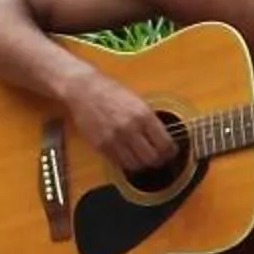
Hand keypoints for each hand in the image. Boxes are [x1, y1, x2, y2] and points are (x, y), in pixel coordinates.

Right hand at [61, 70, 180, 177]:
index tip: (171, 151)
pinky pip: (118, 162)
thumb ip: (150, 119)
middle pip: (152, 158)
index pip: (164, 144)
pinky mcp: (101, 145)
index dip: (171, 151)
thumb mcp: (137, 100)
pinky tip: (128, 155)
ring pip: (135, 164)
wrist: (82, 89)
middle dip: (158, 160)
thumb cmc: (109, 90)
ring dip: (142, 164)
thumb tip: (164, 137)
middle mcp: (130, 128)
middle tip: (159, 158)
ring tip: (143, 158)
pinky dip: (125, 162)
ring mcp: (114, 139)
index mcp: (143, 114)